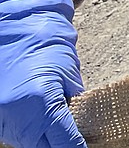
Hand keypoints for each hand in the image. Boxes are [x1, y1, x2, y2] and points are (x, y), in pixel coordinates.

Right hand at [0, 0, 85, 147]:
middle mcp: (17, 117)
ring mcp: (2, 120)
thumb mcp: (68, 74)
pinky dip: (30, 133)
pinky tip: (40, 123)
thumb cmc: (45, 46)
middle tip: (77, 140)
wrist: (14, 30)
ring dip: (44, 139)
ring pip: (29, 144)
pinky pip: (16, 135)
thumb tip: (83, 125)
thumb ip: (74, 102)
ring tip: (59, 127)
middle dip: (61, 144)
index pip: (64, 142)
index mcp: (40, 104)